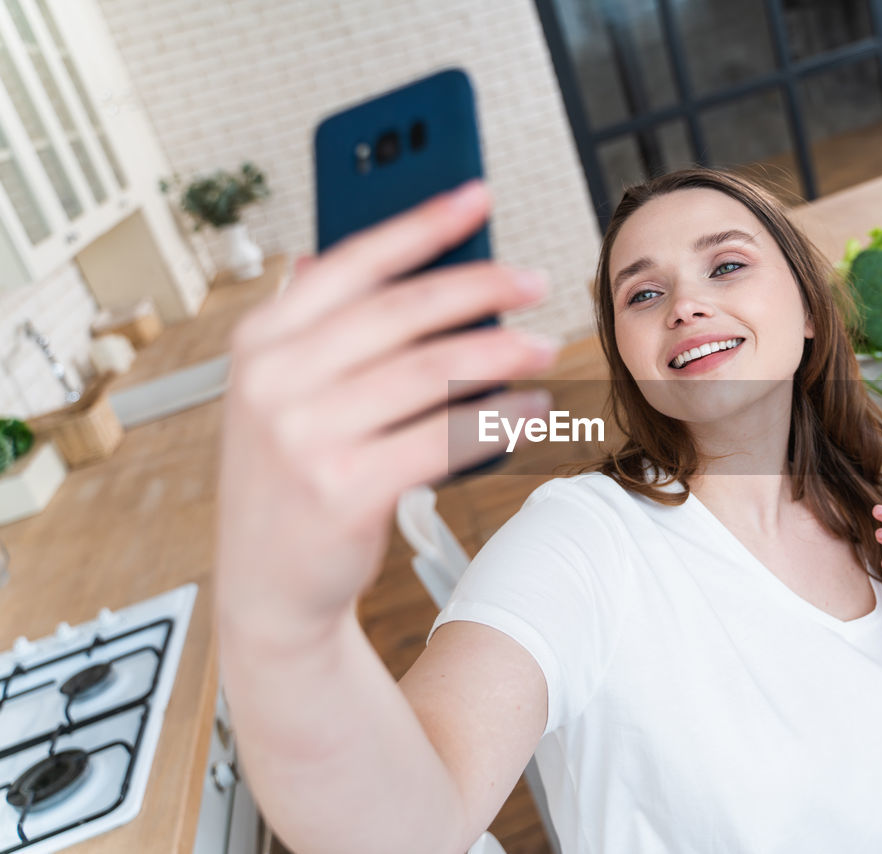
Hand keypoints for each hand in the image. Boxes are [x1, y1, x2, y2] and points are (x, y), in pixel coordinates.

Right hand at [215, 180, 558, 643]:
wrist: (267, 584)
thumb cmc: (288, 478)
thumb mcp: (278, 394)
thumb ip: (314, 327)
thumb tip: (353, 255)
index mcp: (262, 341)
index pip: (354, 261)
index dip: (423, 224)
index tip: (477, 196)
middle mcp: (277, 380)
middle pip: (405, 311)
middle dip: (480, 287)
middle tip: (532, 280)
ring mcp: (307, 435)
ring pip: (433, 371)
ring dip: (500, 354)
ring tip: (542, 346)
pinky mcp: (346, 488)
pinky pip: (444, 438)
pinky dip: (497, 420)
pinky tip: (530, 409)